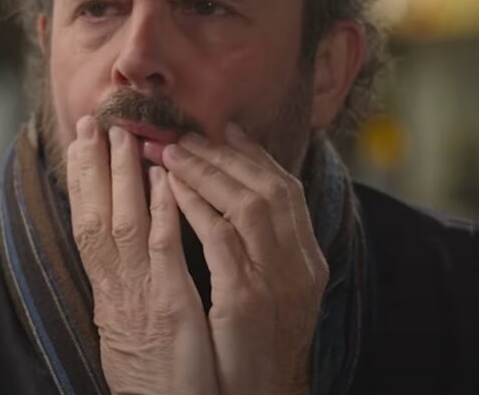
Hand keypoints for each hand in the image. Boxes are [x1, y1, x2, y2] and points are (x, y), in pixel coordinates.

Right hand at [67, 116, 218, 394]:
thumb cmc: (154, 381)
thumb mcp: (130, 331)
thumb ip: (125, 293)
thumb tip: (119, 262)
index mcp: (109, 294)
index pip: (88, 225)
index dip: (82, 184)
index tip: (80, 145)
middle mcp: (116, 291)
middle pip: (94, 217)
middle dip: (91, 168)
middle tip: (90, 123)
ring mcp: (141, 298)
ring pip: (124, 224)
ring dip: (123, 178)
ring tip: (124, 136)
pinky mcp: (171, 309)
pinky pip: (164, 252)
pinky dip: (163, 212)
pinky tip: (166, 181)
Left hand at [162, 123, 326, 394]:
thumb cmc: (259, 349)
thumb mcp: (275, 294)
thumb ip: (266, 250)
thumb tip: (242, 205)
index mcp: (308, 260)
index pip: (286, 190)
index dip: (256, 156)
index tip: (226, 130)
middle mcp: (300, 264)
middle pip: (270, 187)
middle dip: (226, 155)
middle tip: (185, 134)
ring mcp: (277, 281)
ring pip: (248, 204)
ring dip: (207, 172)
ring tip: (170, 153)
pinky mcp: (247, 300)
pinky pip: (221, 239)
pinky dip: (197, 208)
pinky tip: (171, 190)